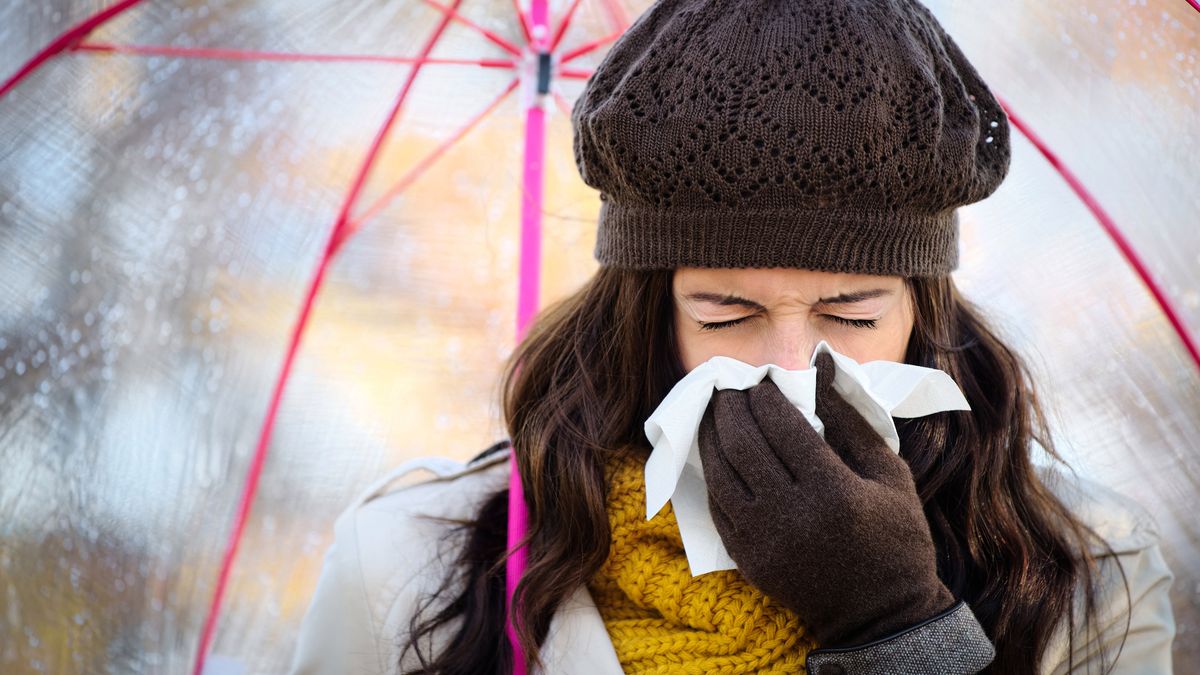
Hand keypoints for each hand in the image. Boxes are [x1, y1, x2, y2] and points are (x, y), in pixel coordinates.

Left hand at [697, 351, 955, 646]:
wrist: (881, 614)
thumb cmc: (896, 537)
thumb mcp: (889, 473)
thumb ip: (850, 417)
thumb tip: (819, 364)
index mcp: (833, 491)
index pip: (782, 427)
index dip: (764, 396)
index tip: (761, 380)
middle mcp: (792, 515)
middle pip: (743, 445)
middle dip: (730, 407)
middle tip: (729, 387)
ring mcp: (764, 541)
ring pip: (719, 474)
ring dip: (711, 435)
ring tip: (715, 411)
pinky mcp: (748, 560)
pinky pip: (716, 506)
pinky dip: (712, 474)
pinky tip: (716, 453)